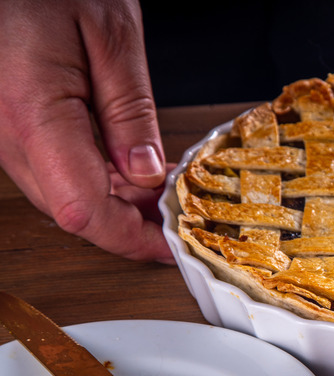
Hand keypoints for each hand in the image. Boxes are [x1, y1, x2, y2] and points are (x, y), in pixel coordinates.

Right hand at [0, 0, 173, 262]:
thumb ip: (129, 113)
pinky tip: (132, 173)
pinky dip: (98, 181)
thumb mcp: (111, 36)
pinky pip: (56, 170)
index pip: (84, 210)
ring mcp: (2, 132)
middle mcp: (6, 132)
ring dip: (117, 206)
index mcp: (32, 112)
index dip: (131, 239)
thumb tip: (148, 177)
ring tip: (164, 194)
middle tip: (180, 216)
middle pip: (73, 211)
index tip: (171, 245)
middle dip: (131, 225)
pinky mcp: (11, 126)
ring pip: (64, 195)